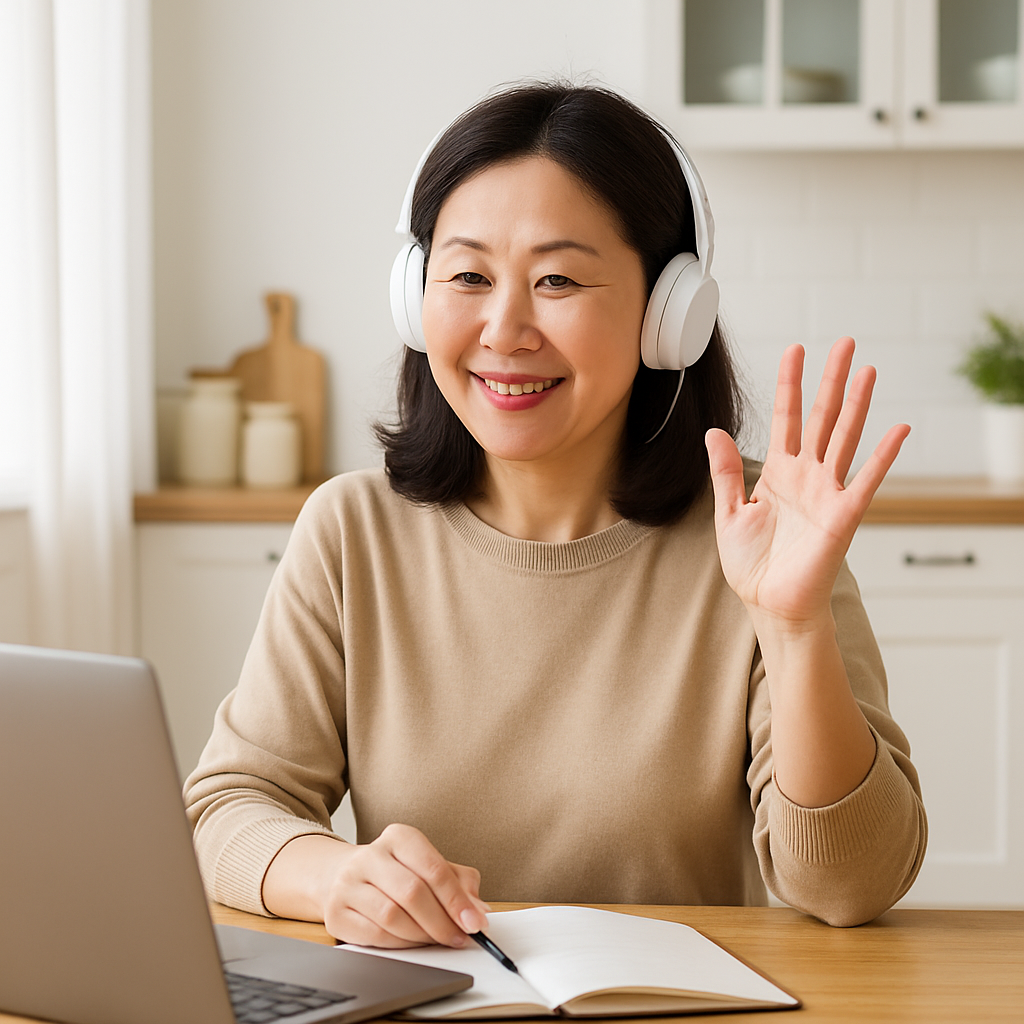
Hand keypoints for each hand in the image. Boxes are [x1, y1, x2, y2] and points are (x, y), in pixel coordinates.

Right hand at [319, 824, 490, 947]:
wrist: (342, 876)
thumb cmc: (397, 872)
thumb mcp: (429, 865)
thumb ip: (459, 882)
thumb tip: (478, 911)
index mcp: (398, 837)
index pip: (433, 868)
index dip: (457, 900)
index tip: (474, 923)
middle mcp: (370, 856)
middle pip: (412, 893)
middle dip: (442, 922)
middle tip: (459, 937)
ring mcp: (348, 884)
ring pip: (392, 916)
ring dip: (422, 936)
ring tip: (436, 940)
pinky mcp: (336, 914)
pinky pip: (375, 935)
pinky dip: (400, 944)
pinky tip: (412, 942)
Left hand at [705, 337, 908, 627]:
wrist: (769, 604)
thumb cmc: (751, 564)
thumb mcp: (728, 513)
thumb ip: (725, 473)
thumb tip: (713, 432)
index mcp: (778, 472)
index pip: (786, 418)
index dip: (790, 385)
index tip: (795, 350)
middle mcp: (806, 475)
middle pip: (821, 417)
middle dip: (830, 380)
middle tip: (843, 342)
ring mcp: (827, 492)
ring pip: (844, 437)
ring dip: (857, 404)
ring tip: (867, 369)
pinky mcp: (843, 515)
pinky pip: (867, 480)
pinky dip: (883, 455)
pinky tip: (898, 430)